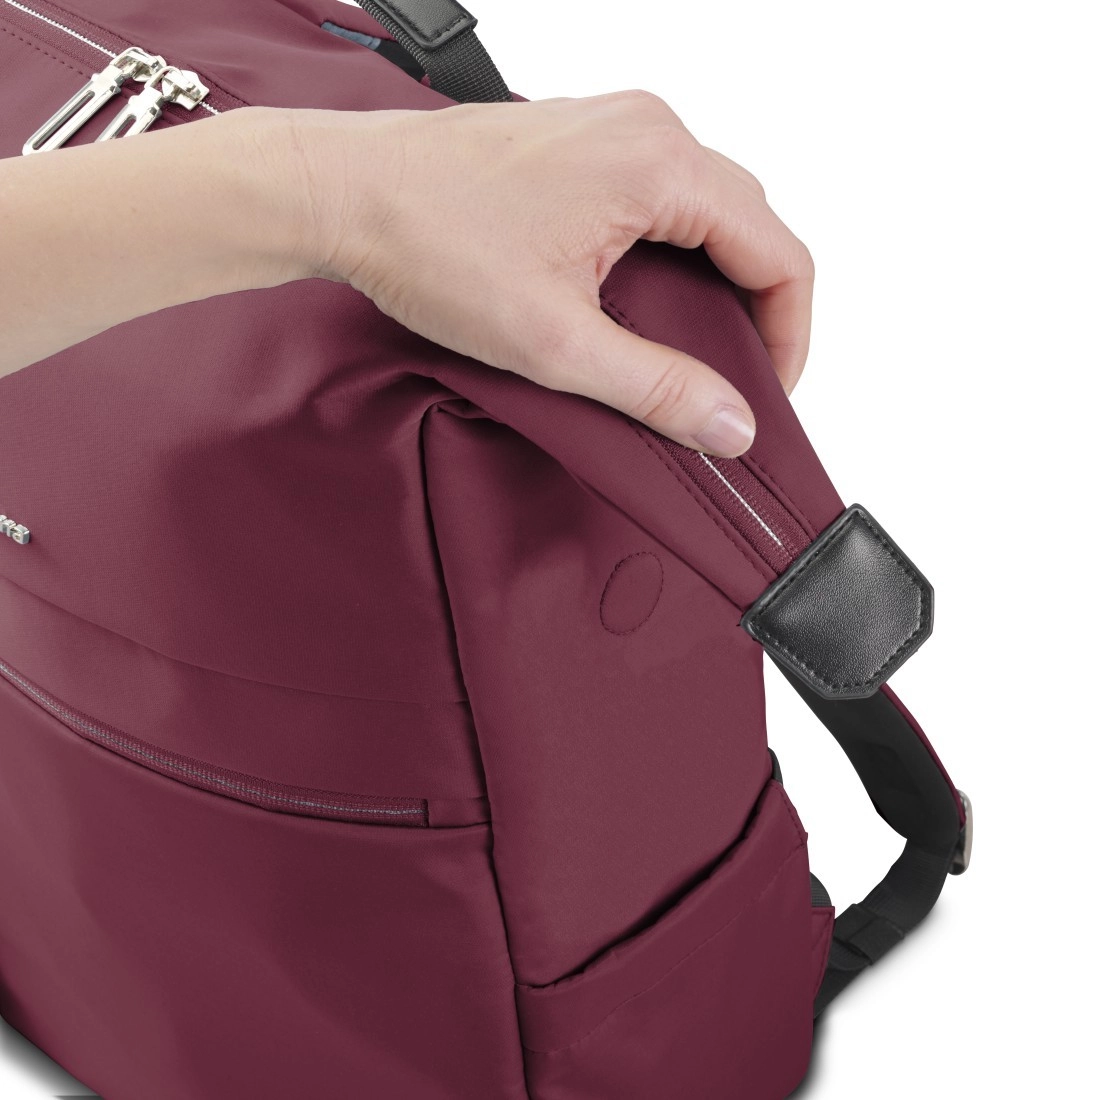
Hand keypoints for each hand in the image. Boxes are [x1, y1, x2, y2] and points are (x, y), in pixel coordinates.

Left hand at [272, 93, 813, 456]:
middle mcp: (648, 128)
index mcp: (660, 166)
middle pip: (751, 226)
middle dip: (756, 310)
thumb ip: (656, 388)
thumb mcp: (555, 341)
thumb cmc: (430, 243)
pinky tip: (641, 300)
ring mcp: (613, 126)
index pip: (778, 253)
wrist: (344, 192)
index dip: (788, 335)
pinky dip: (672, 250)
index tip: (764, 393)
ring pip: (707, 209)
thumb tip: (729, 425)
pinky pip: (660, 194)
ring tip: (688, 351)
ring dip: (713, 280)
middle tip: (732, 380)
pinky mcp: (581, 140)